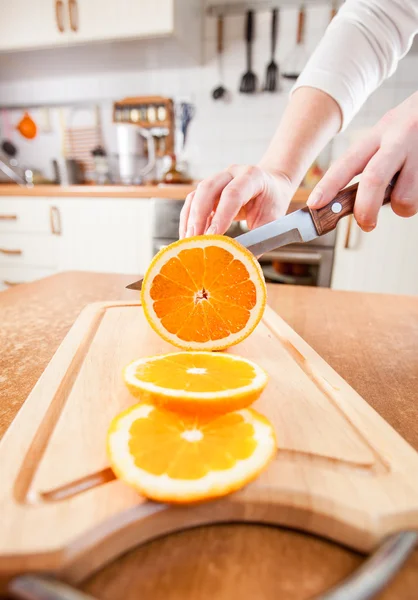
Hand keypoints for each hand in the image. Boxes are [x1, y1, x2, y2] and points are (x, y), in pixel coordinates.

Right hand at [179, 165, 293, 237]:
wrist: (270, 185)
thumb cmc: (272, 203)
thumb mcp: (272, 221)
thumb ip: (256, 239)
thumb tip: (239, 264)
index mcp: (252, 176)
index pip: (233, 194)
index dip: (221, 216)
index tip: (212, 238)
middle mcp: (232, 173)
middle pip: (207, 189)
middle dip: (198, 217)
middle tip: (194, 243)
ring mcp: (217, 179)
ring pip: (196, 195)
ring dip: (189, 221)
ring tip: (188, 244)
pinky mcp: (207, 189)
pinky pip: (192, 202)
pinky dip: (188, 221)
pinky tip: (189, 239)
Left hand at [307, 92, 417, 230]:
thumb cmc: (412, 129)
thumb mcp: (387, 136)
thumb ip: (370, 163)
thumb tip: (350, 203)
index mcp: (378, 134)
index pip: (347, 162)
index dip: (329, 185)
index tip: (315, 204)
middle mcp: (397, 140)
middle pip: (374, 178)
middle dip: (365, 208)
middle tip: (366, 224)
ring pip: (405, 197)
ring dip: (402, 207)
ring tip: (407, 196)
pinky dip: (417, 199)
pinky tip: (417, 183)